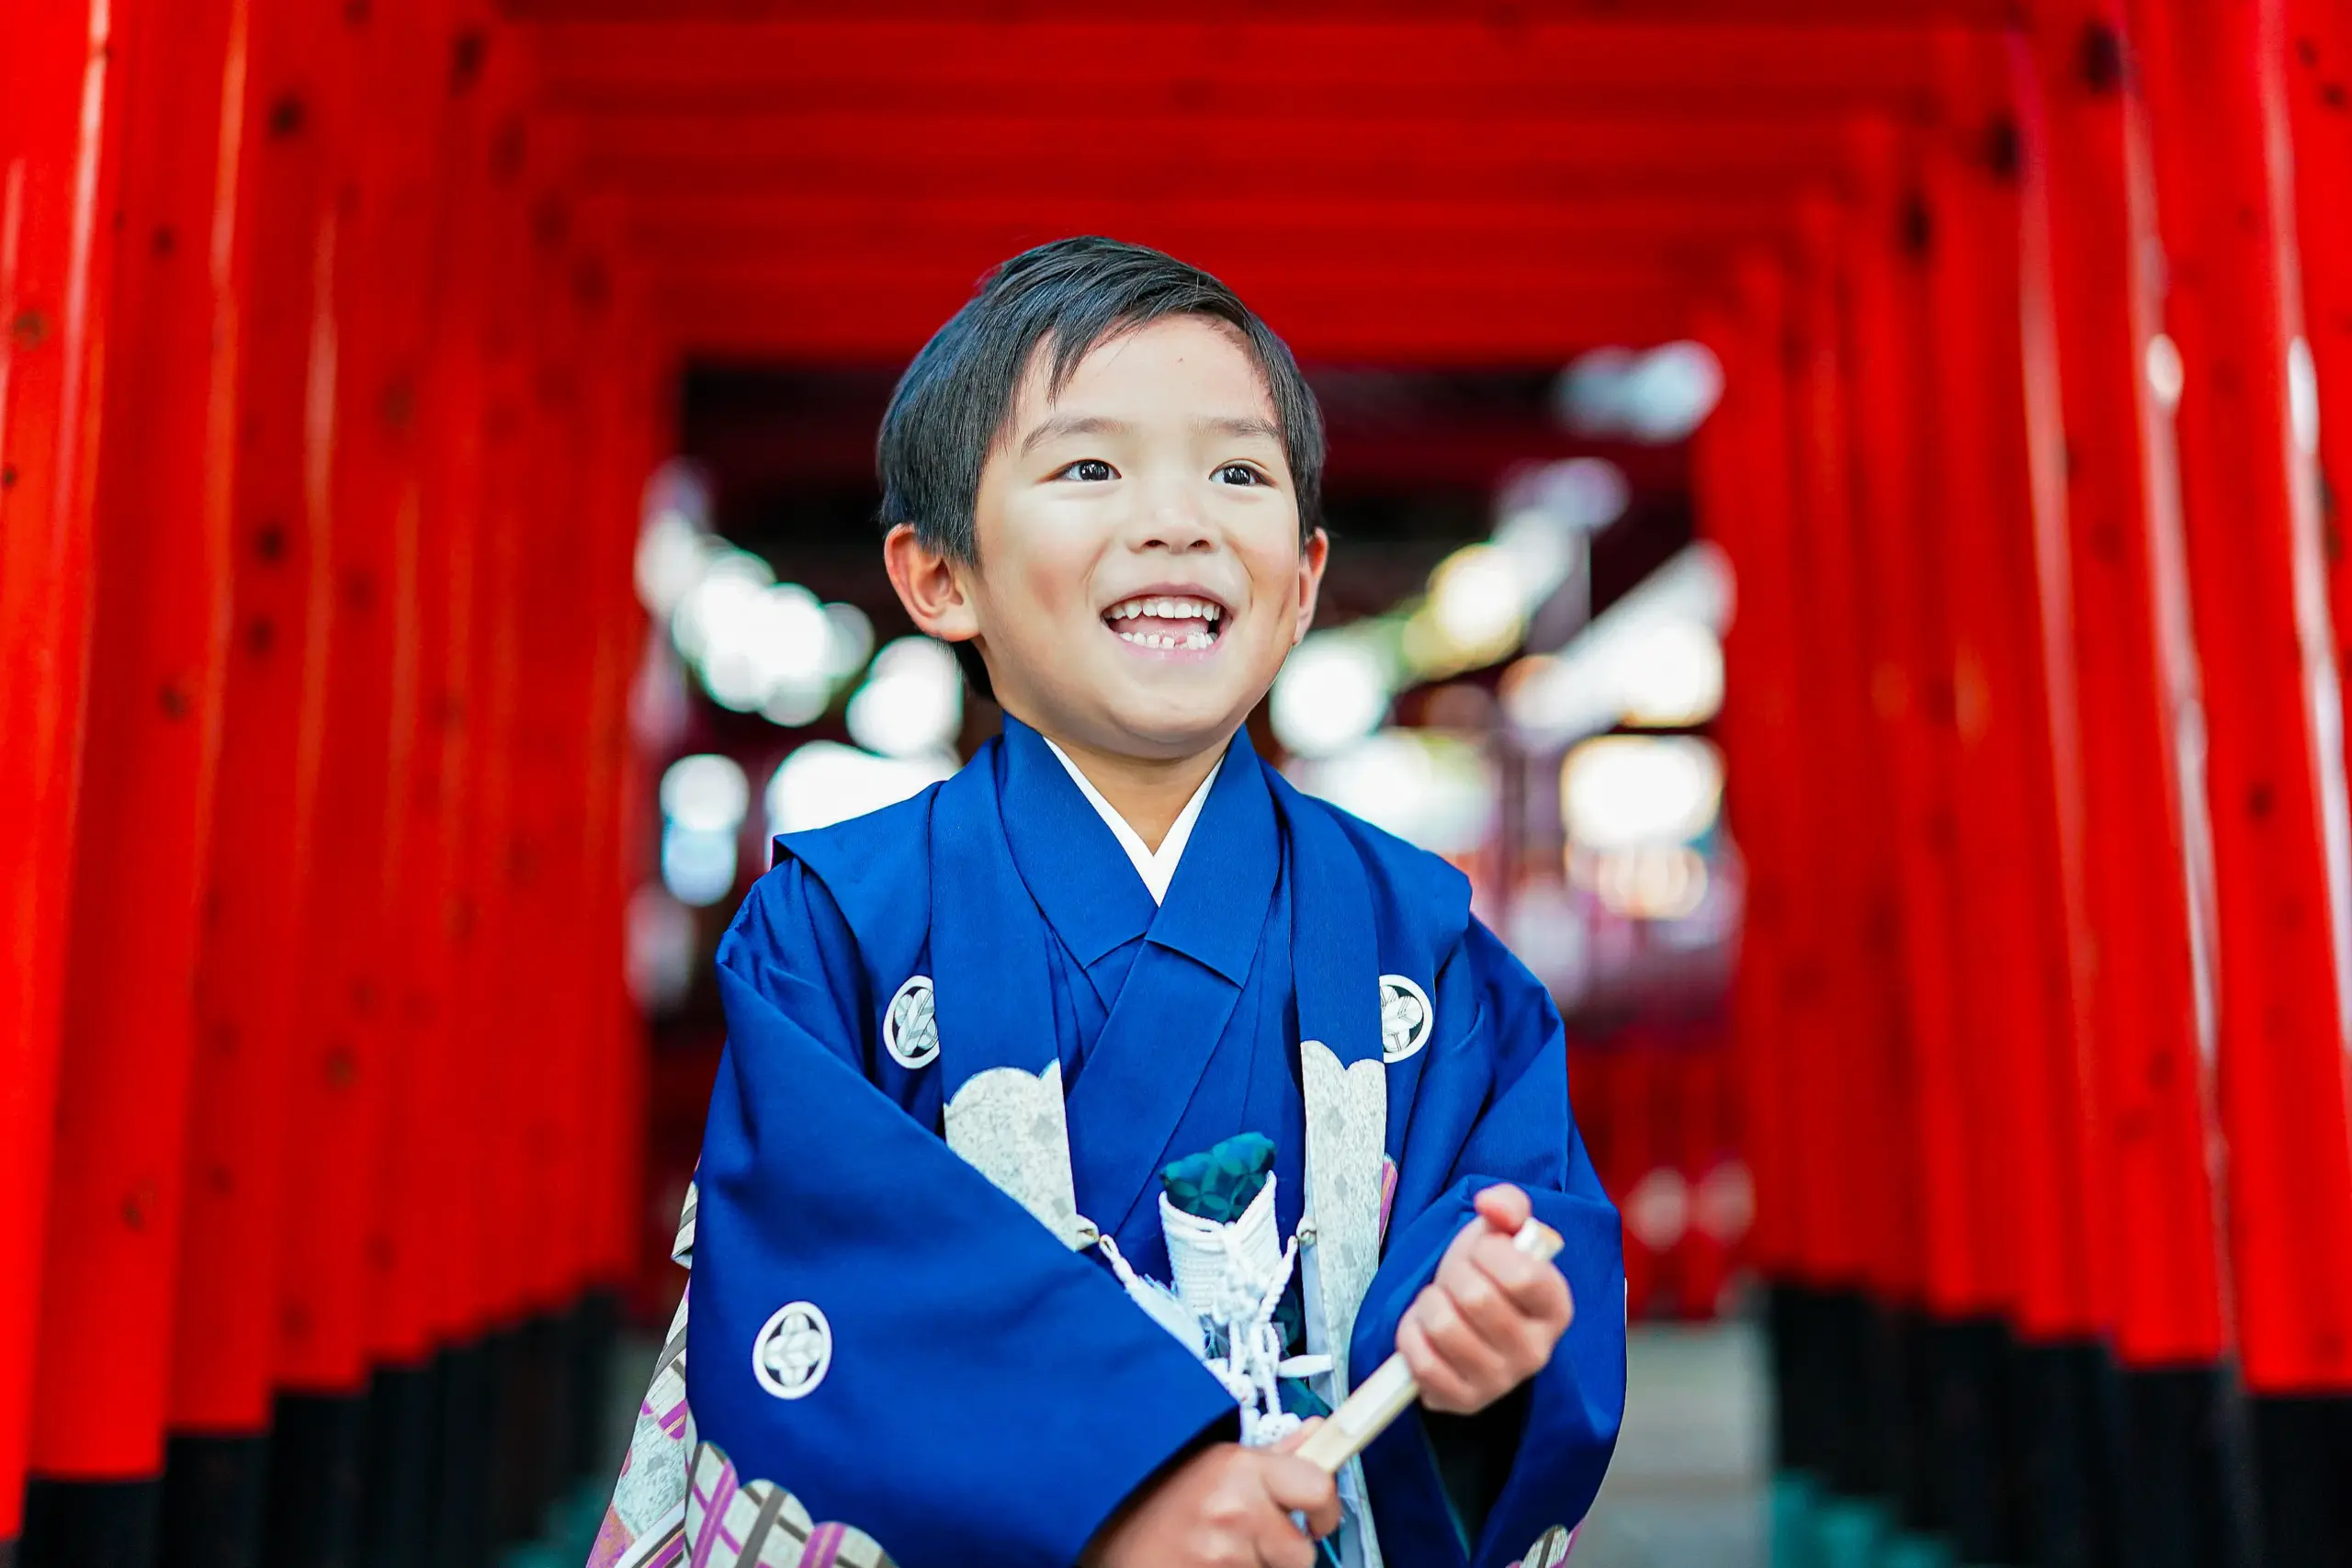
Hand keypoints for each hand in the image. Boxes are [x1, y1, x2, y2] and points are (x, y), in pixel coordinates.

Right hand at [1082, 1422, 1339, 1567]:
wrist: (1099, 1536)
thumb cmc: (1151, 1501)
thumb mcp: (1211, 1464)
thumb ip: (1272, 1455)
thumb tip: (1317, 1433)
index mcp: (1237, 1469)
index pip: (1317, 1486)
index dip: (1325, 1507)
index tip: (1319, 1515)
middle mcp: (1234, 1511)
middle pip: (1302, 1551)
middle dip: (1284, 1552)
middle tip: (1252, 1542)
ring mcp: (1223, 1557)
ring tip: (1216, 1554)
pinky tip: (1207, 1567)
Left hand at [1396, 1184, 1573, 1414]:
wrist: (1462, 1312)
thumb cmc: (1486, 1271)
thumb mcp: (1501, 1229)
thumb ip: (1507, 1204)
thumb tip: (1492, 1205)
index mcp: (1557, 1307)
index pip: (1523, 1276)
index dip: (1490, 1253)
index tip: (1484, 1252)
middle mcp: (1537, 1352)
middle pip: (1476, 1299)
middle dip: (1453, 1275)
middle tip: (1457, 1278)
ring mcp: (1500, 1382)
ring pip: (1444, 1327)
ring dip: (1430, 1304)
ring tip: (1442, 1303)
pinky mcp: (1463, 1401)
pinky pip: (1421, 1362)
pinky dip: (1411, 1336)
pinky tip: (1426, 1331)